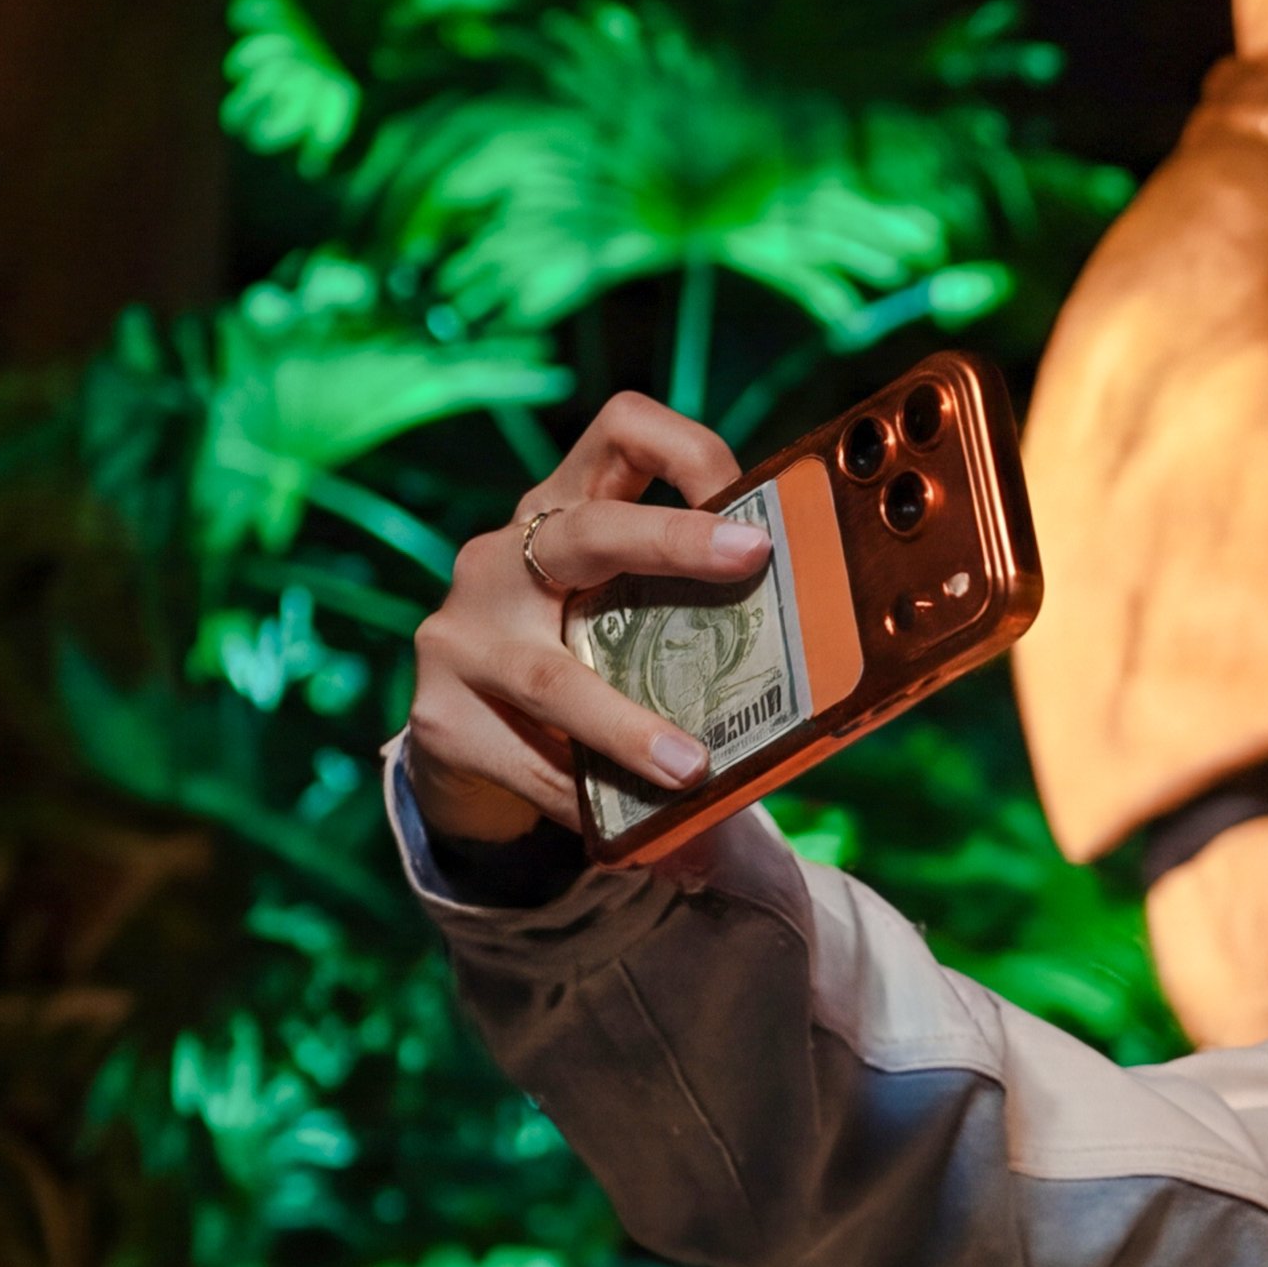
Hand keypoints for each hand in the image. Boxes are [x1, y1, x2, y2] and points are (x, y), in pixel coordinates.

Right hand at [402, 392, 766, 843]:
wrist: (464, 753)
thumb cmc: (581, 671)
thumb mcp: (625, 624)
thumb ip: (689, 620)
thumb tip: (826, 655)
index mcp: (561, 517)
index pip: (617, 434)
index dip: (687, 448)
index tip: (755, 500)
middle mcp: (501, 559)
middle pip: (586, 531)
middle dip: (674, 540)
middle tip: (752, 557)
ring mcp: (460, 636)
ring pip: (554, 681)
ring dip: (631, 730)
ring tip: (692, 771)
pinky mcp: (441, 718)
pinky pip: (530, 764)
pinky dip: (590, 798)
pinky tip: (637, 832)